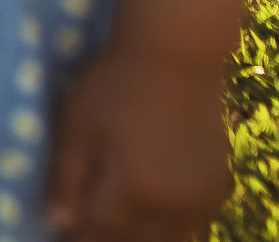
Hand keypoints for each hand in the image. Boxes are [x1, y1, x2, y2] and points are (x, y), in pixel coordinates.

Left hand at [45, 44, 232, 239]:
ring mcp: (203, 197)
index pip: (102, 236)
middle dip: (108, 239)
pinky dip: (169, 227)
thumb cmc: (116, 84)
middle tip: (84, 227)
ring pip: (171, 240)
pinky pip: (192, 223)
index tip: (62, 233)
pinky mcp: (219, 185)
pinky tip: (147, 213)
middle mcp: (176, 204)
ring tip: (113, 222)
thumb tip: (59, 224)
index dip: (79, 237)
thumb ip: (66, 178)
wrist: (177, 55)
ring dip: (141, 238)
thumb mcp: (78, 125)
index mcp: (137, 190)